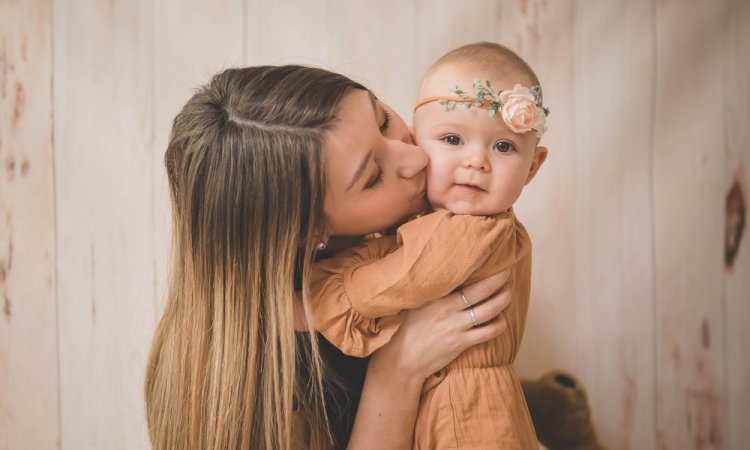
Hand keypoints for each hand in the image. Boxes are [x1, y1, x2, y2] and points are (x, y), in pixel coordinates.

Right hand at [368, 269, 510, 381]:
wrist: (405, 358)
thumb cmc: (412, 327)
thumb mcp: (419, 303)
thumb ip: (436, 291)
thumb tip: (450, 274)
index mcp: (437, 296)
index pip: (461, 274)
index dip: (478, 262)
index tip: (491, 251)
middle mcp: (448, 309)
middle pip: (482, 290)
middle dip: (500, 279)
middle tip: (507, 272)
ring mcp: (456, 326)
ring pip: (490, 310)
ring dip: (504, 300)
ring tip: (507, 293)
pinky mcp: (462, 343)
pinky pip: (488, 332)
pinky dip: (499, 324)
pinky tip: (500, 319)